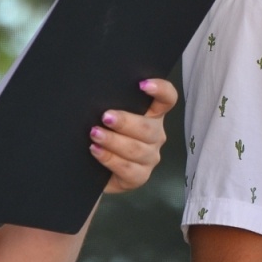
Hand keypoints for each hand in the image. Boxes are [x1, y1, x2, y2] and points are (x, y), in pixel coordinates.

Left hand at [94, 78, 176, 193]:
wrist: (94, 167)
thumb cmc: (104, 135)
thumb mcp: (109, 118)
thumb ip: (112, 105)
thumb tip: (98, 96)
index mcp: (153, 115)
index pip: (167, 99)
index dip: (160, 90)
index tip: (142, 85)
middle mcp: (155, 135)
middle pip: (148, 128)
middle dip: (125, 122)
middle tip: (105, 117)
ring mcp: (150, 157)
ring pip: (137, 149)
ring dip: (113, 141)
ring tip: (95, 134)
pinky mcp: (140, 176)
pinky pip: (128, 169)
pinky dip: (110, 159)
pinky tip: (96, 151)